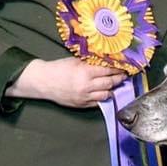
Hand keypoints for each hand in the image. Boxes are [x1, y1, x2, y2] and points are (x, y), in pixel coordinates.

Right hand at [8, 58, 125, 107]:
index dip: (116, 69)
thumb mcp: (74, 61)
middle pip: (109, 83)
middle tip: (123, 76)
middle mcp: (87, 86)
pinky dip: (104, 97)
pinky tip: (107, 93)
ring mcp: (85, 97)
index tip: (122, 67)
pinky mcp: (83, 104)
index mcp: (85, 72)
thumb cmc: (58, 69)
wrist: (43, 82)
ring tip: (116, 85)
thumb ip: (89, 62)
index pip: (107, 70)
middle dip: (118, 79)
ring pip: (106, 94)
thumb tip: (104, 60)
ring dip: (113, 89)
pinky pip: (99, 103)